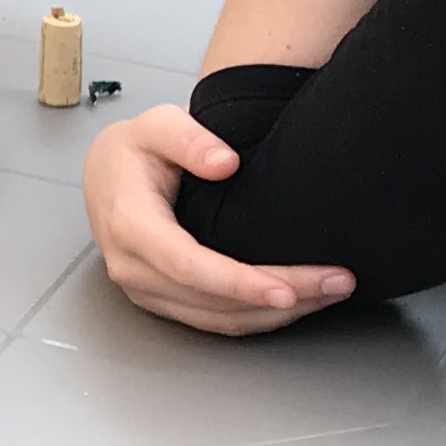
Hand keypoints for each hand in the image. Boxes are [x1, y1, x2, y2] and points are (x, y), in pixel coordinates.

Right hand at [81, 104, 355, 336]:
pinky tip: (298, 300)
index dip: (239, 282)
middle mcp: (132, 267)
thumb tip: (224, 162)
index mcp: (128, 224)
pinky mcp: (164, 300)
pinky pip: (215, 320)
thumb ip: (187, 137)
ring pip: (219, 318)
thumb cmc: (133, 150)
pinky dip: (260, 315)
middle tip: (337, 282)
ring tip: (330, 291)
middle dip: (280, 298)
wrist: (108, 174)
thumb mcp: (155, 125)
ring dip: (278, 313)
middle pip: (213, 300)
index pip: (186, 264)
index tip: (288, 287)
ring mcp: (146, 290)